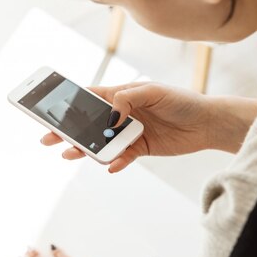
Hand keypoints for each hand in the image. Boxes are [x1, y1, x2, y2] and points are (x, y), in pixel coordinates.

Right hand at [41, 82, 254, 172]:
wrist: (208, 123)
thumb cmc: (181, 100)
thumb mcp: (153, 91)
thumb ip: (128, 99)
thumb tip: (109, 116)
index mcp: (120, 96)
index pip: (88, 98)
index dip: (67, 102)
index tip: (48, 109)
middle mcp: (120, 115)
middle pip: (86, 123)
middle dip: (66, 131)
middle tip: (47, 138)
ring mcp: (128, 133)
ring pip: (99, 143)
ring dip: (84, 149)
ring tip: (70, 154)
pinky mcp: (139, 149)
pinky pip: (121, 158)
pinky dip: (114, 162)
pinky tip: (110, 166)